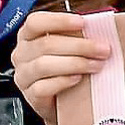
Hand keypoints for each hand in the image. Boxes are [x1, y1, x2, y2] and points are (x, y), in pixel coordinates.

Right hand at [12, 10, 110, 124]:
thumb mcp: (66, 48)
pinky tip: (78, 79)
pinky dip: (63, 81)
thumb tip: (99, 28)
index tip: (83, 23)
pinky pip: (43, 87)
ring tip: (96, 65)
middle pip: (45, 44)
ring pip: (43, 65)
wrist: (59, 103)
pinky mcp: (30, 96)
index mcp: (28, 36)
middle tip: (103, 50)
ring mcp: (23, 76)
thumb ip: (75, 36)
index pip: (35, 22)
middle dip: (79, 46)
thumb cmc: (64, 68)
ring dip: (75, 63)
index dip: (59, 21)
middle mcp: (21, 54)